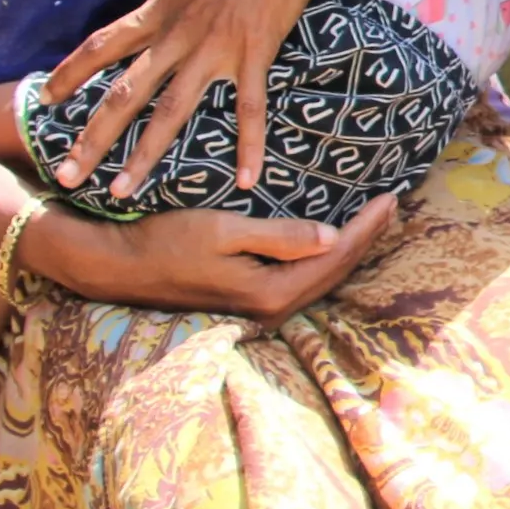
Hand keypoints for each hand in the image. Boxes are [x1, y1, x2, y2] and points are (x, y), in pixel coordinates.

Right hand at [30, 191, 397, 321]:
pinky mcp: (246, 303)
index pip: (334, 258)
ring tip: (374, 221)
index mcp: (269, 292)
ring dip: (349, 250)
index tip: (390, 197)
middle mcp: (269, 310)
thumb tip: (333, 238)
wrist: (116, 266)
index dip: (366, 228)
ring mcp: (258, 311)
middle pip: (334, 274)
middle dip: (366, 239)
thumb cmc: (165, 240)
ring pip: (319, 280)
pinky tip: (331, 242)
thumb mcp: (223, 229)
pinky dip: (324, 260)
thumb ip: (280, 236)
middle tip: (393, 205)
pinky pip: (300, 281)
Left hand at [42, 0, 321, 197]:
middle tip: (67, 175)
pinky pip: (248, 110)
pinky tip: (247, 180)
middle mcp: (175, 36)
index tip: (46, 98)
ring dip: (144, 156)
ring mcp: (212, 49)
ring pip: (170, 113)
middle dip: (91, 138)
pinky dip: (248, 147)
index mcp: (158, 10)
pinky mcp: (252, 53)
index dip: (70, 74)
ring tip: (123, 192)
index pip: (101, 46)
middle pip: (123, 95)